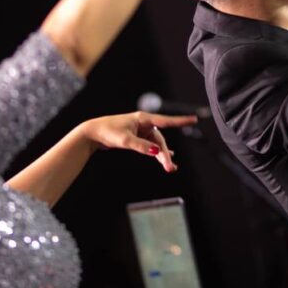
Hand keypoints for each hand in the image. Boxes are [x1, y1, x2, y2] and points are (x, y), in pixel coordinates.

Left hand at [79, 112, 197, 172]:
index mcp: (144, 119)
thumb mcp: (125, 140)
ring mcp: (141, 130)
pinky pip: (152, 145)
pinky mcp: (137, 137)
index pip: (166, 120)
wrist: (93, 133)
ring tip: (170, 168)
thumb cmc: (108, 132)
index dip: (181, 121)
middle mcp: (144, 123)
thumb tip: (157, 151)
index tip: (194, 119)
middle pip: (161, 140)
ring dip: (162, 156)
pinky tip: (166, 157)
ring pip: (157, 144)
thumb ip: (142, 146)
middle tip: (170, 168)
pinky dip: (158, 152)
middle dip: (165, 154)